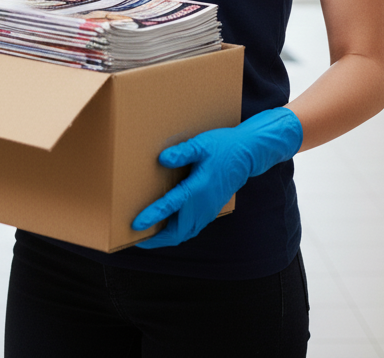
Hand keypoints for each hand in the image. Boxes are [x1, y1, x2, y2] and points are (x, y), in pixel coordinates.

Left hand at [132, 106, 302, 248]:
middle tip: (136, 239)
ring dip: (166, 237)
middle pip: (177, 231)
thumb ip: (182, 152)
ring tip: (147, 237)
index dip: (153, 216)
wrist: (247, 154)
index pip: (171, 207)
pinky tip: (166, 228)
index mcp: (199, 188)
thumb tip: (162, 159)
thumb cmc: (223, 146)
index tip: (136, 225)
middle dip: (156, 238)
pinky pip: (191, 228)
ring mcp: (208, 210)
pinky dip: (176, 232)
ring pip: (185, 233)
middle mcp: (203, 205)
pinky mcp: (210, 210)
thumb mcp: (202, 144)